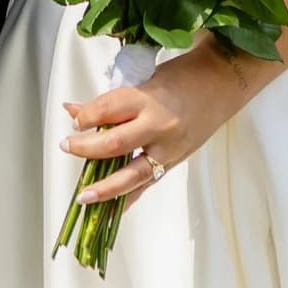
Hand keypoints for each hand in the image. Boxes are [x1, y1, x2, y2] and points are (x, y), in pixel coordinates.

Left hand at [61, 45, 249, 208]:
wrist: (220, 84)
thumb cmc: (181, 76)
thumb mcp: (144, 78)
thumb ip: (111, 99)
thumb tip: (73, 109)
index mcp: (149, 97)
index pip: (109, 109)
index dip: (87, 116)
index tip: (73, 119)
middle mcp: (158, 125)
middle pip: (116, 144)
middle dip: (87, 149)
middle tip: (66, 146)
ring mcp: (167, 149)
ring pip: (131, 174)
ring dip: (104, 188)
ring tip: (83, 197)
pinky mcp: (173, 163)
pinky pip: (146, 185)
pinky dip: (128, 199)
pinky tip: (111, 212)